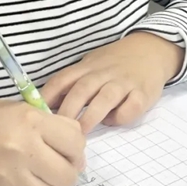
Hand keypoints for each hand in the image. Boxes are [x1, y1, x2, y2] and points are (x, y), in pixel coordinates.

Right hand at [0, 98, 85, 185]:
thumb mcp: (24, 110)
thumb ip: (53, 127)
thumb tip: (78, 153)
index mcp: (31, 121)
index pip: (75, 142)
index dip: (77, 149)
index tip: (70, 149)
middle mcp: (23, 148)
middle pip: (67, 173)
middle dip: (69, 171)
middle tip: (62, 166)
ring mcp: (11, 174)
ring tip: (47, 176)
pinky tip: (28, 181)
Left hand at [39, 32, 183, 133]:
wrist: (151, 49)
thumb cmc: (115, 62)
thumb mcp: (90, 65)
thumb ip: (71, 83)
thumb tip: (44, 106)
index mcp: (87, 67)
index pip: (63, 79)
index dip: (48, 96)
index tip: (35, 114)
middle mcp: (104, 73)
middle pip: (82, 90)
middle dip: (68, 110)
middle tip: (57, 131)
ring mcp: (124, 83)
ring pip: (104, 99)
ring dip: (90, 117)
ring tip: (80, 135)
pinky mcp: (143, 93)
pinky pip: (130, 107)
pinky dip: (120, 117)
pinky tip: (113, 122)